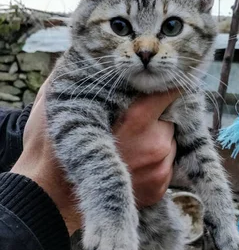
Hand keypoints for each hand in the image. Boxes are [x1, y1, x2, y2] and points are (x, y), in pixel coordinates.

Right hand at [11, 81, 177, 233]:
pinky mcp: (160, 187)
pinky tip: (132, 166)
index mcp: (137, 119)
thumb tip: (88, 55)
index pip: (169, 93)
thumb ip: (86, 78)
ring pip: (169, 144)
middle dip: (156, 120)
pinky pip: (165, 167)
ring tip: (129, 149)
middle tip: (132, 127)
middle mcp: (155, 143)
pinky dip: (153, 164)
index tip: (171, 80)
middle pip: (169, 120)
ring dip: (155, 142)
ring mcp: (160, 168)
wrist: (57, 194)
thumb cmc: (62, 147)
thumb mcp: (68, 103)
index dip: (170, 86)